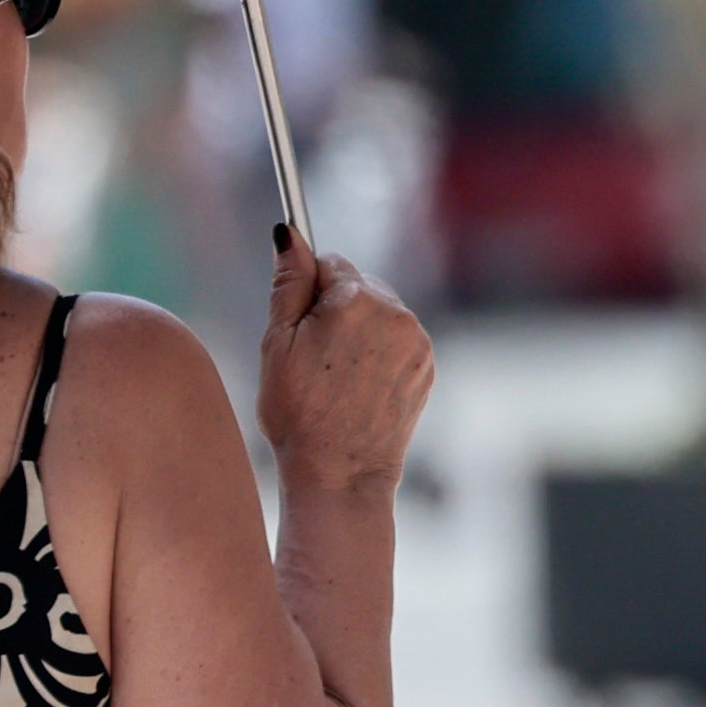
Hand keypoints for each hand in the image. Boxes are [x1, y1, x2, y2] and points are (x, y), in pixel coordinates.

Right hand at [258, 242, 435, 497]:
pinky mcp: (427, 367)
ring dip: (359, 332)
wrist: (341, 474)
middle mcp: (396, 313)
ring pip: (380, 313)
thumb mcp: (278, 341)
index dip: (308, 292)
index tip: (299, 326)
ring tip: (336, 378)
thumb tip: (288, 232)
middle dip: (336, 309)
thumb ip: (288, 282)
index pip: (331, 263)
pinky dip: (378, 354)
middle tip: (314, 359)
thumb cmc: (298, 412)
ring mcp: (417, 341)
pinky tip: (358, 388)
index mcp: (357, 299)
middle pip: (359, 286)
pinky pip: (398, 341)